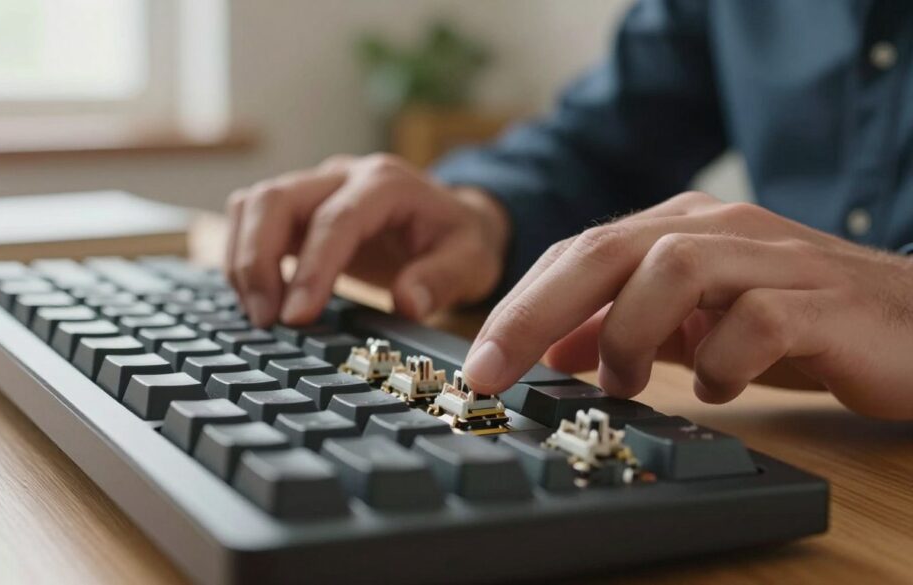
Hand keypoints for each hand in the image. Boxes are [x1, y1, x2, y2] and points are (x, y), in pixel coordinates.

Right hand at [225, 153, 509, 326]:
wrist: (453, 219)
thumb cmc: (460, 241)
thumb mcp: (472, 262)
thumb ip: (442, 280)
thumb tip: (407, 303)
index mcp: (386, 184)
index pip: (334, 221)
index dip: (309, 269)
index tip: (296, 318)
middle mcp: (343, 175)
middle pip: (275, 199)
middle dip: (258, 261)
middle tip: (264, 320)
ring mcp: (314, 186)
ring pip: (252, 204)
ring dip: (243, 260)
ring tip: (258, 315)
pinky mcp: (297, 207)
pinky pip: (250, 218)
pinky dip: (243, 256)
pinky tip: (256, 298)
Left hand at [463, 191, 912, 419]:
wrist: (912, 322)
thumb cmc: (796, 321)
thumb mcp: (694, 325)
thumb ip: (628, 328)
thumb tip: (556, 346)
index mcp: (681, 230)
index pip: (580, 251)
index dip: (520, 304)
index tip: (479, 361)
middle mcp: (720, 231)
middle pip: (609, 249)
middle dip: (538, 310)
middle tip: (497, 369)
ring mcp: (772, 260)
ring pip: (676, 268)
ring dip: (631, 333)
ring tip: (624, 383)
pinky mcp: (821, 301)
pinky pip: (758, 320)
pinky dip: (720, 359)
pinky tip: (712, 387)